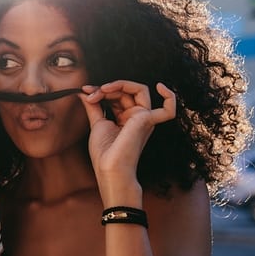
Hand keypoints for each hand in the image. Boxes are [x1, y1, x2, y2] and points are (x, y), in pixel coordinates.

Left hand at [80, 81, 175, 202]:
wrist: (109, 169)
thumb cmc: (105, 154)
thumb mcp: (97, 124)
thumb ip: (94, 106)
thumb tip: (84, 91)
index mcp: (127, 118)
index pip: (119, 95)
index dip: (102, 90)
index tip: (85, 91)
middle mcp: (138, 117)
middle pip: (127, 91)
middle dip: (107, 88)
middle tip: (91, 94)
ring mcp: (145, 119)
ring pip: (139, 90)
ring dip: (118, 85)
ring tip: (100, 92)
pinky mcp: (147, 121)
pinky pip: (168, 108)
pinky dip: (169, 96)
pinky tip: (161, 87)